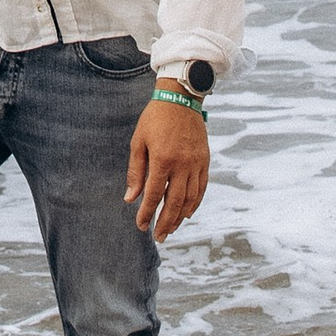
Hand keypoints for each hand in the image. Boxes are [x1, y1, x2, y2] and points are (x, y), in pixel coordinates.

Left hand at [126, 93, 208, 240]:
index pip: (153, 195)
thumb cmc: (154, 119)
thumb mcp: (138, 142)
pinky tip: (186, 213)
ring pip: (190, 199)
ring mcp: (196, 163)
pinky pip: (202, 188)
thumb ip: (136, 172)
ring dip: (180, 217)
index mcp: (162, 159)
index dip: (146, 213)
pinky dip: (195, 203)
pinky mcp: (205, 161)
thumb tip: (130, 198)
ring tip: (171, 229)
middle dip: (165, 222)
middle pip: (174, 202)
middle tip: (158, 236)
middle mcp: (182, 164)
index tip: (141, 226)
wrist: (181, 98)